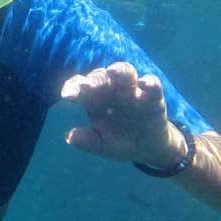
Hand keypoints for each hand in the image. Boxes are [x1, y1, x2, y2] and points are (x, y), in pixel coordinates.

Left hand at [60, 61, 185, 167]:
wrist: (147, 149)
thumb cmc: (120, 142)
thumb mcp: (102, 146)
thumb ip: (87, 141)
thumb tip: (69, 137)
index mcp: (96, 100)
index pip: (82, 88)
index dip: (74, 88)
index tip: (67, 94)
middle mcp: (112, 91)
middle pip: (102, 77)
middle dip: (94, 79)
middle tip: (87, 85)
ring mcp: (133, 91)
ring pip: (126, 73)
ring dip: (119, 71)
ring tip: (112, 72)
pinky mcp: (153, 96)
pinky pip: (152, 85)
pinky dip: (149, 83)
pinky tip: (144, 84)